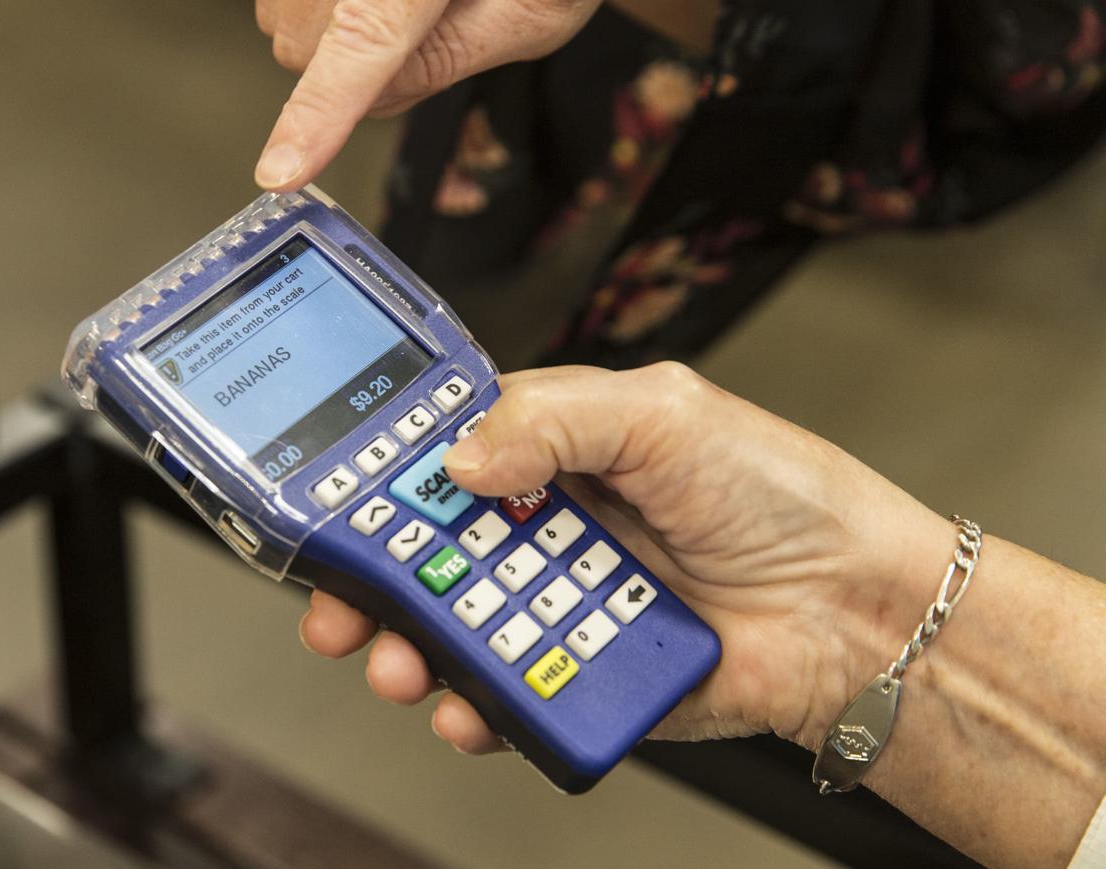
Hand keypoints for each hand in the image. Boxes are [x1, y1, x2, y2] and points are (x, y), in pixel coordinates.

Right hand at [253, 0, 602, 189]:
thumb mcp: (531, 14)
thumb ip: (449, 60)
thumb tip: (369, 100)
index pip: (361, 44)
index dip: (317, 116)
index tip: (281, 170)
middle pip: (308, 44)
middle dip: (353, 64)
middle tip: (420, 28)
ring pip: (285, 21)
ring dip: (333, 30)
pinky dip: (321, 7)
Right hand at [300, 363, 956, 753]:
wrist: (849, 611)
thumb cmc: (780, 497)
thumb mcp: (666, 414)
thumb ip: (556, 418)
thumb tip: (459, 456)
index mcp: (559, 448)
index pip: (444, 452)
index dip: (384, 478)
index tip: (336, 503)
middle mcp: (550, 523)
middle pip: (431, 548)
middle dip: (375, 578)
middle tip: (343, 601)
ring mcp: (561, 598)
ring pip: (456, 626)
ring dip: (412, 648)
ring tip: (402, 662)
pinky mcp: (581, 668)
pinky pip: (508, 694)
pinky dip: (477, 707)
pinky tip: (470, 707)